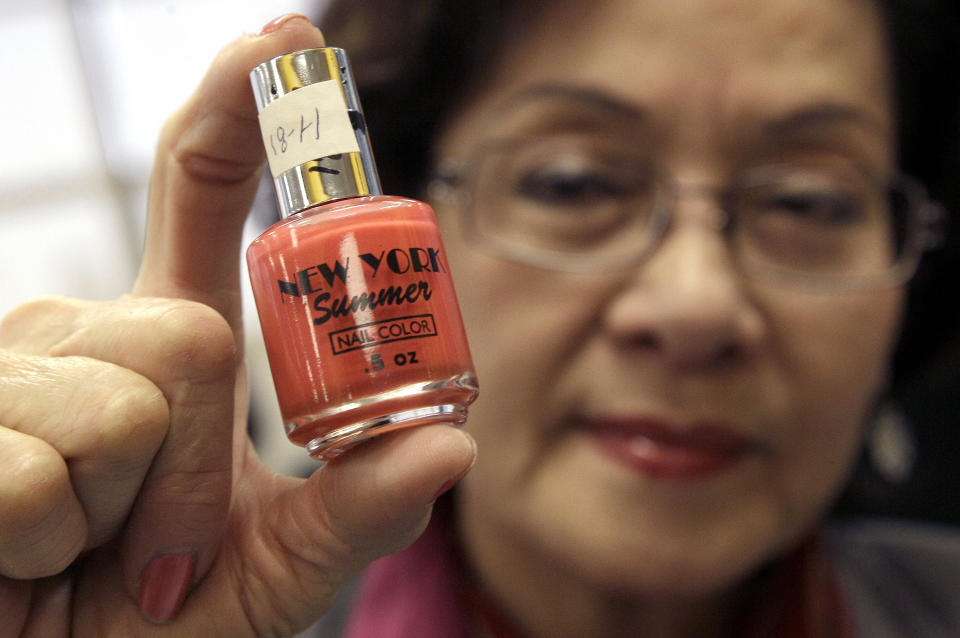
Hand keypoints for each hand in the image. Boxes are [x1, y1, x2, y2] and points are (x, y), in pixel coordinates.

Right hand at [0, 15, 475, 636]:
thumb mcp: (283, 566)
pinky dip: (47, 544)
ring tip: (90, 555)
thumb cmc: (166, 621)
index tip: (284, 41)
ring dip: (130, 516)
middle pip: (187, 334)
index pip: (195, 191)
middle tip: (170, 553)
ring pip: (116, 403)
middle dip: (199, 468)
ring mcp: (11, 371)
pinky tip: (23, 558)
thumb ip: (360, 510)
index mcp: (171, 339)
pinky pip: (31, 469)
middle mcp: (89, 330)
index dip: (237, 110)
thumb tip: (451, 445)